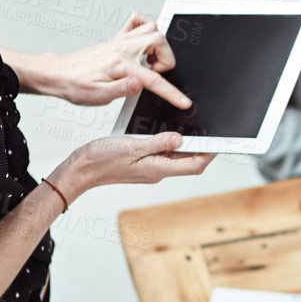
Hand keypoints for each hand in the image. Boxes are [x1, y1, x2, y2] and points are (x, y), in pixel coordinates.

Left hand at [51, 11, 191, 110]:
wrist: (59, 74)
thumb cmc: (76, 86)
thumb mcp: (98, 96)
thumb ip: (122, 89)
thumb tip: (141, 84)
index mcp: (120, 65)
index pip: (153, 79)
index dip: (172, 93)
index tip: (183, 101)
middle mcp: (122, 48)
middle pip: (159, 40)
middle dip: (167, 58)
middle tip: (158, 72)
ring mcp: (120, 41)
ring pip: (151, 27)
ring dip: (159, 43)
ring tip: (151, 60)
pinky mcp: (116, 39)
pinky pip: (136, 21)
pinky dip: (144, 26)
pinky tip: (142, 42)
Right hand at [51, 130, 214, 197]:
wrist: (80, 171)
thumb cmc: (101, 160)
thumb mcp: (132, 146)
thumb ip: (158, 142)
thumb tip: (180, 140)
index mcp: (157, 169)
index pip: (194, 165)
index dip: (210, 154)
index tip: (221, 142)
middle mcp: (157, 172)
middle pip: (188, 162)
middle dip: (202, 149)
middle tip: (210, 131)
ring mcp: (149, 169)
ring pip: (176, 159)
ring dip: (186, 146)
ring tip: (193, 129)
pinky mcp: (141, 164)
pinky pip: (162, 155)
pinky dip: (169, 144)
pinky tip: (167, 132)